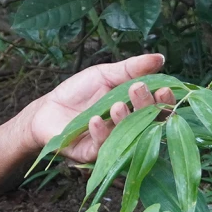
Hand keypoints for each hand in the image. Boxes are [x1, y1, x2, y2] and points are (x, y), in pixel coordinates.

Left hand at [23, 53, 176, 164]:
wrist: (47, 109)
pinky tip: (95, 120)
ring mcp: (113, 142)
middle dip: (145, 106)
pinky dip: (100, 133)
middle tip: (137, 89)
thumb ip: (131, 68)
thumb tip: (160, 58)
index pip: (157, 108)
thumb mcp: (105, 74)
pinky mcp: (93, 154)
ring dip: (124, 120)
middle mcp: (128, 128)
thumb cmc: (79, 92)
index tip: (163, 89)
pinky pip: (102, 147)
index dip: (164, 100)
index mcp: (135, 109)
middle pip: (147, 123)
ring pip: (127, 136)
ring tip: (116, 106)